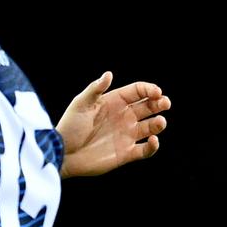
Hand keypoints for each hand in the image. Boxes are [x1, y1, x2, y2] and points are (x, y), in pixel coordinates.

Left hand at [55, 71, 170, 178]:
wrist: (62, 153)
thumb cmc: (69, 126)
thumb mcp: (80, 104)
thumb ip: (94, 89)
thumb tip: (109, 74)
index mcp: (114, 102)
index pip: (138, 91)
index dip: (149, 89)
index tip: (156, 92)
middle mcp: (123, 117)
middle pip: (149, 106)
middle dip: (160, 103)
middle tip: (164, 103)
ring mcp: (126, 135)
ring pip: (151, 127)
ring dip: (159, 123)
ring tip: (159, 122)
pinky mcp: (126, 153)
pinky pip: (146, 150)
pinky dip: (153, 146)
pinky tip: (153, 140)